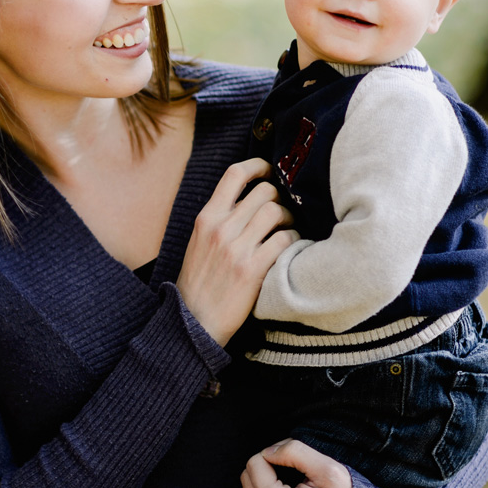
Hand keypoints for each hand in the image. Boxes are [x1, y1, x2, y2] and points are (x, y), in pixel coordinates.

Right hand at [176, 158, 297, 343]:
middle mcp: (220, 228)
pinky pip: (284, 241)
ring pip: (276, 212)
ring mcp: (235, 249)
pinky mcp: (251, 270)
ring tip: (287, 232)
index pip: (234, 174)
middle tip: (281, 214)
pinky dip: (294, 242)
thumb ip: (220, 218)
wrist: (193, 321)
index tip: (269, 171)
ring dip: (289, 220)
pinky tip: (290, 251)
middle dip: (279, 199)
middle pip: (264, 192)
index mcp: (206, 218)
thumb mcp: (200, 242)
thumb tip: (250, 197)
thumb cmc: (201, 280)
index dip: (258, 166)